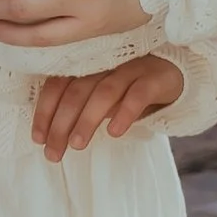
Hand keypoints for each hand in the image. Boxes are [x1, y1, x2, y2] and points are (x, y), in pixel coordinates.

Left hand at [33, 56, 185, 158]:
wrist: (178, 75)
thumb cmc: (130, 88)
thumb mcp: (102, 95)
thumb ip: (80, 105)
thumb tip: (49, 135)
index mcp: (88, 64)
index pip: (58, 83)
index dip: (45, 111)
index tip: (38, 139)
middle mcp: (107, 63)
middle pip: (77, 90)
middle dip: (61, 124)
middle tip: (53, 153)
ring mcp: (132, 68)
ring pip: (104, 92)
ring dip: (87, 120)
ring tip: (77, 145)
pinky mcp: (156, 78)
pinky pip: (138, 94)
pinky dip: (124, 112)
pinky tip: (115, 132)